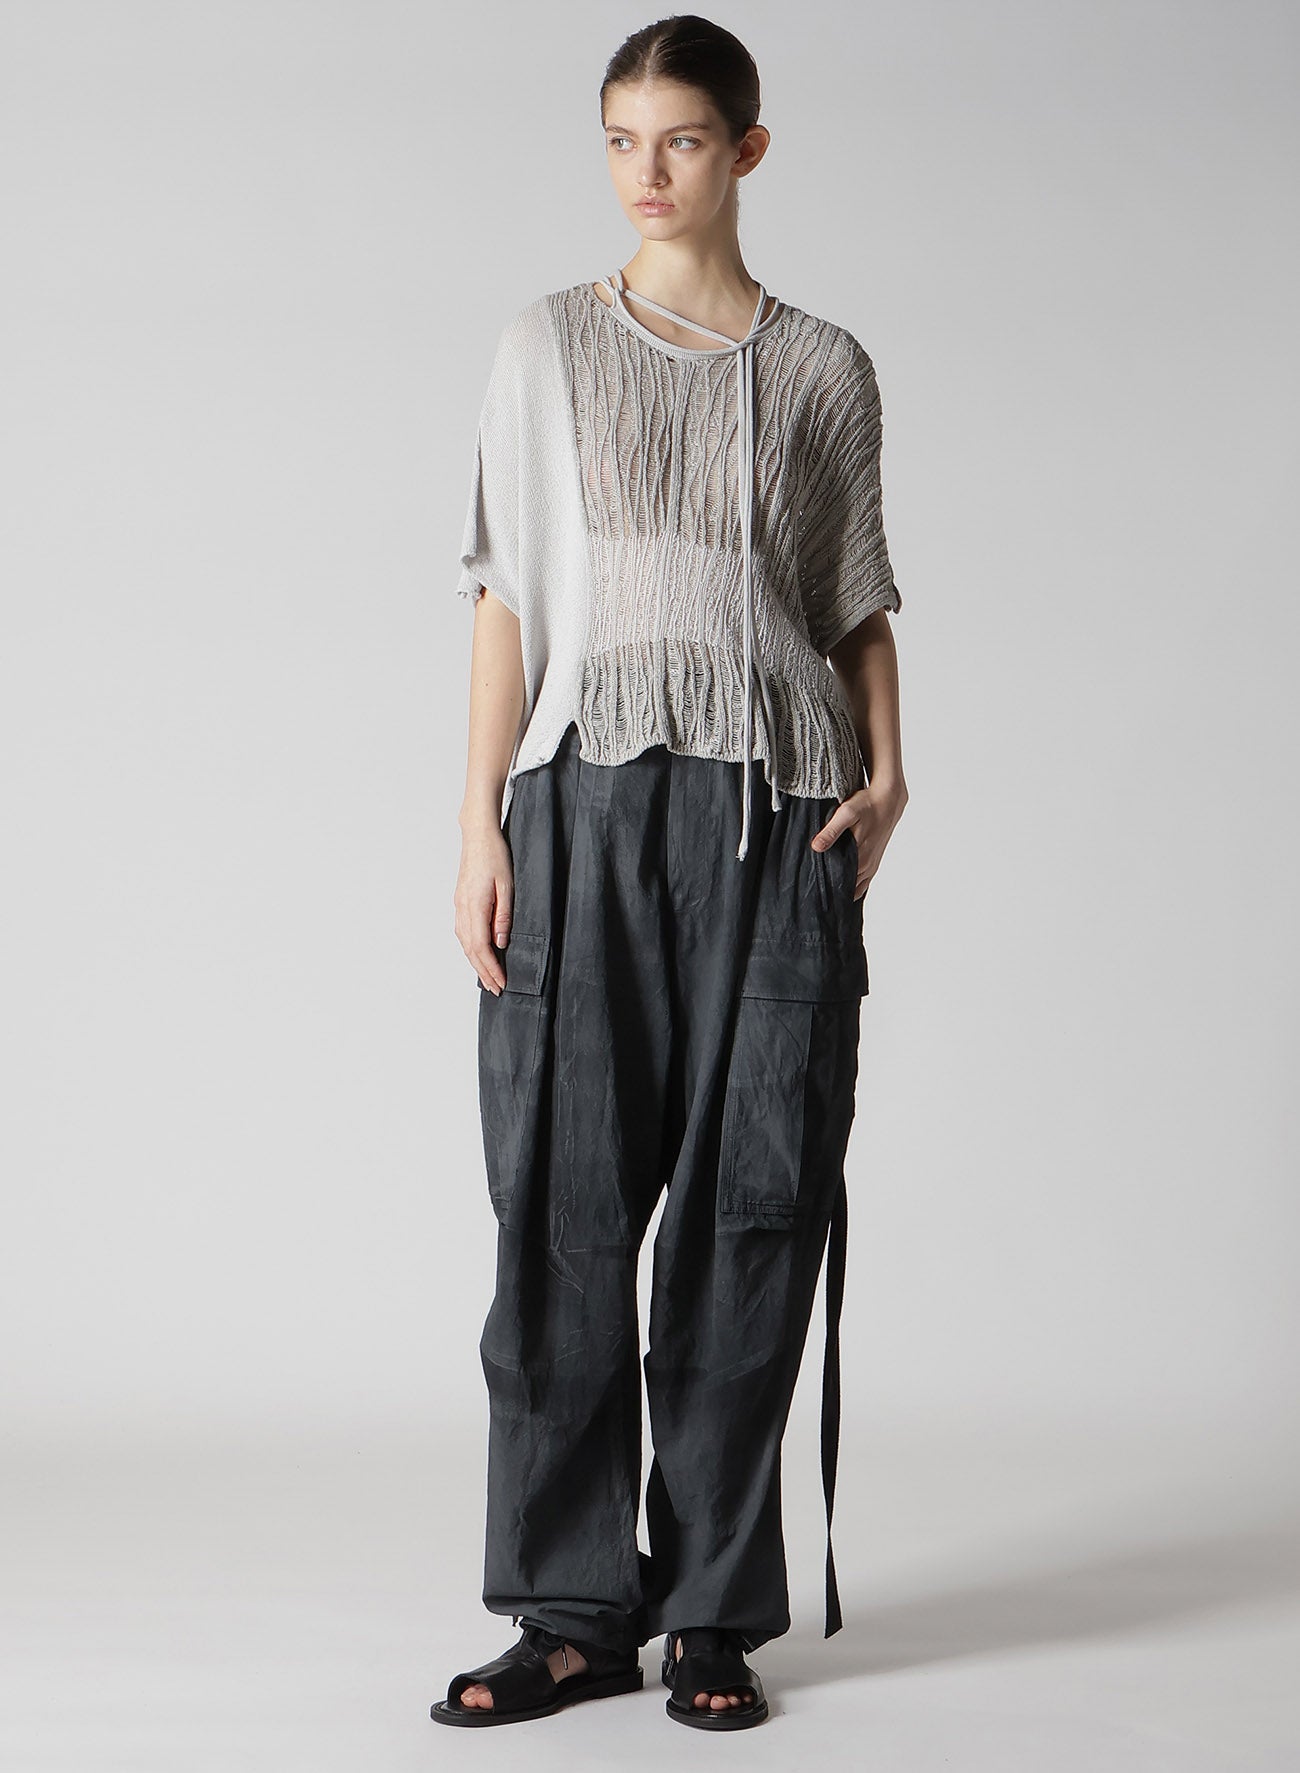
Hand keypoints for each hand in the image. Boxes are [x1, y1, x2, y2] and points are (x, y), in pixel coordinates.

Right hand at [454, 822, 514, 993]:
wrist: (478, 835)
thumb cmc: (495, 855)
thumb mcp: (507, 885)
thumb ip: (503, 915)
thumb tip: (501, 942)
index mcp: (474, 906)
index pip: (480, 947)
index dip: (491, 968)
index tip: (501, 982)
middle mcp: (462, 909)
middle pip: (470, 950)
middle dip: (483, 972)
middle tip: (495, 989)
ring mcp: (459, 905)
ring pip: (464, 943)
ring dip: (476, 963)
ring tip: (488, 978)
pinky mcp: (460, 902)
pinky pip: (463, 932)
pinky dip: (470, 949)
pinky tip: (479, 954)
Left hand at [810, 779, 907, 900]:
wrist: (889, 800)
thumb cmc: (867, 805)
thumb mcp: (846, 813)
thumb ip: (831, 831)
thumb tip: (816, 847)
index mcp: (859, 857)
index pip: (840, 884)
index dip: (826, 890)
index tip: (812, 895)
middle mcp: (866, 866)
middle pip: (846, 887)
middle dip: (832, 892)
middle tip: (814, 897)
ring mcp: (871, 865)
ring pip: (855, 887)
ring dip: (842, 890)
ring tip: (825, 896)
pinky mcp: (874, 861)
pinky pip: (862, 882)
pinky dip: (852, 887)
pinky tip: (842, 888)